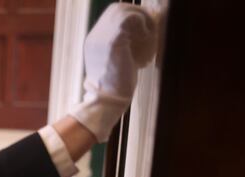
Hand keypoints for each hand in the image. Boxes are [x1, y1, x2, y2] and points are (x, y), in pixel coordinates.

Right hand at [69, 3, 157, 141]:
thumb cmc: (116, 86)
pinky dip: (144, 28)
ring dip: (143, 21)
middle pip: (118, 8)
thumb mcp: (117, 62)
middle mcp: (95, 35)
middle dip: (138, 14)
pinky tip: (148, 43)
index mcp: (94, 41)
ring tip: (150, 38)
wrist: (107, 100)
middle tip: (150, 29)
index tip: (145, 28)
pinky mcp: (114, 40)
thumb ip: (124, 47)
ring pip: (126, 11)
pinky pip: (131, 19)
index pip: (112, 15)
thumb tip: (144, 34)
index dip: (132, 16)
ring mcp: (102, 36)